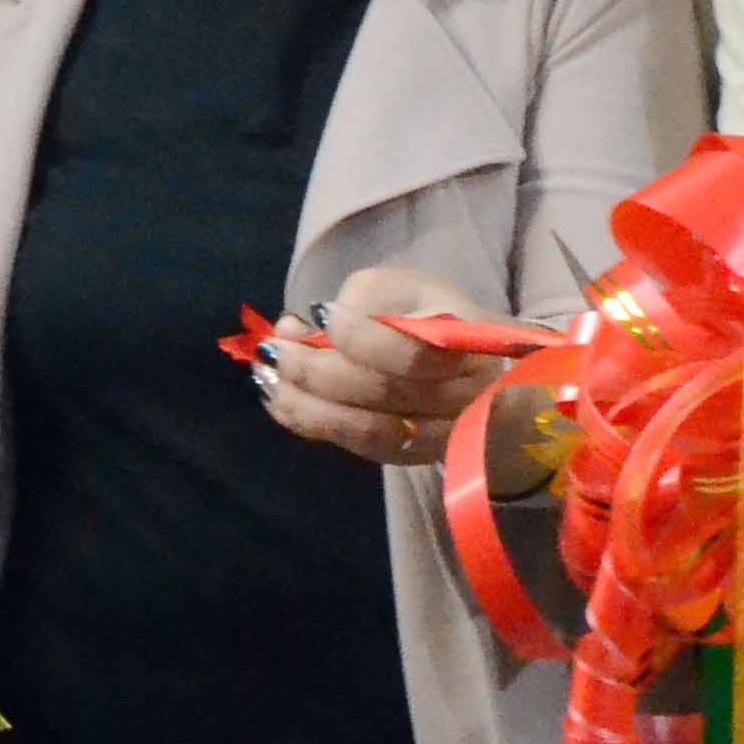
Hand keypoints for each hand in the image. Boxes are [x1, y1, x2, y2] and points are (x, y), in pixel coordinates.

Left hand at [253, 264, 508, 468]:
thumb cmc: (436, 317)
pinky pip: (360, 448)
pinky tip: (280, 402)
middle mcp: (467, 400)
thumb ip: (366, 296)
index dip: (359, 336)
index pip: (413, 352)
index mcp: (474, 345)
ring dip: (307, 406)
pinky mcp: (414, 457)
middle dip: (317, 371)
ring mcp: (443, 437)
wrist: (478, 368)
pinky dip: (314, 426)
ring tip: (266, 378)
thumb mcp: (411, 287)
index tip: (317, 313)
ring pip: (369, 430)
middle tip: (273, 349)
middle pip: (385, 394)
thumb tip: (310, 325)